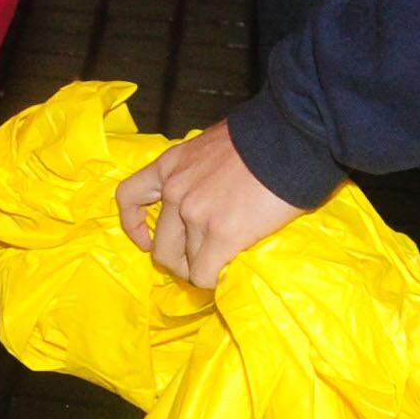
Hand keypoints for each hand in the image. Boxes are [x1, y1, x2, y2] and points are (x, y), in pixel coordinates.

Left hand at [114, 128, 307, 290]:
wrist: (290, 138)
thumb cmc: (261, 139)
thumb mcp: (213, 147)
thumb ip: (199, 172)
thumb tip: (208, 194)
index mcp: (170, 165)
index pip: (129, 196)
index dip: (134, 225)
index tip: (146, 240)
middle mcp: (175, 190)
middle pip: (160, 245)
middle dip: (177, 260)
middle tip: (196, 264)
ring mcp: (195, 214)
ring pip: (184, 262)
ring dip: (199, 270)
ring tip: (218, 268)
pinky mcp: (221, 234)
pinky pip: (204, 273)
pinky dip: (212, 280)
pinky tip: (224, 276)